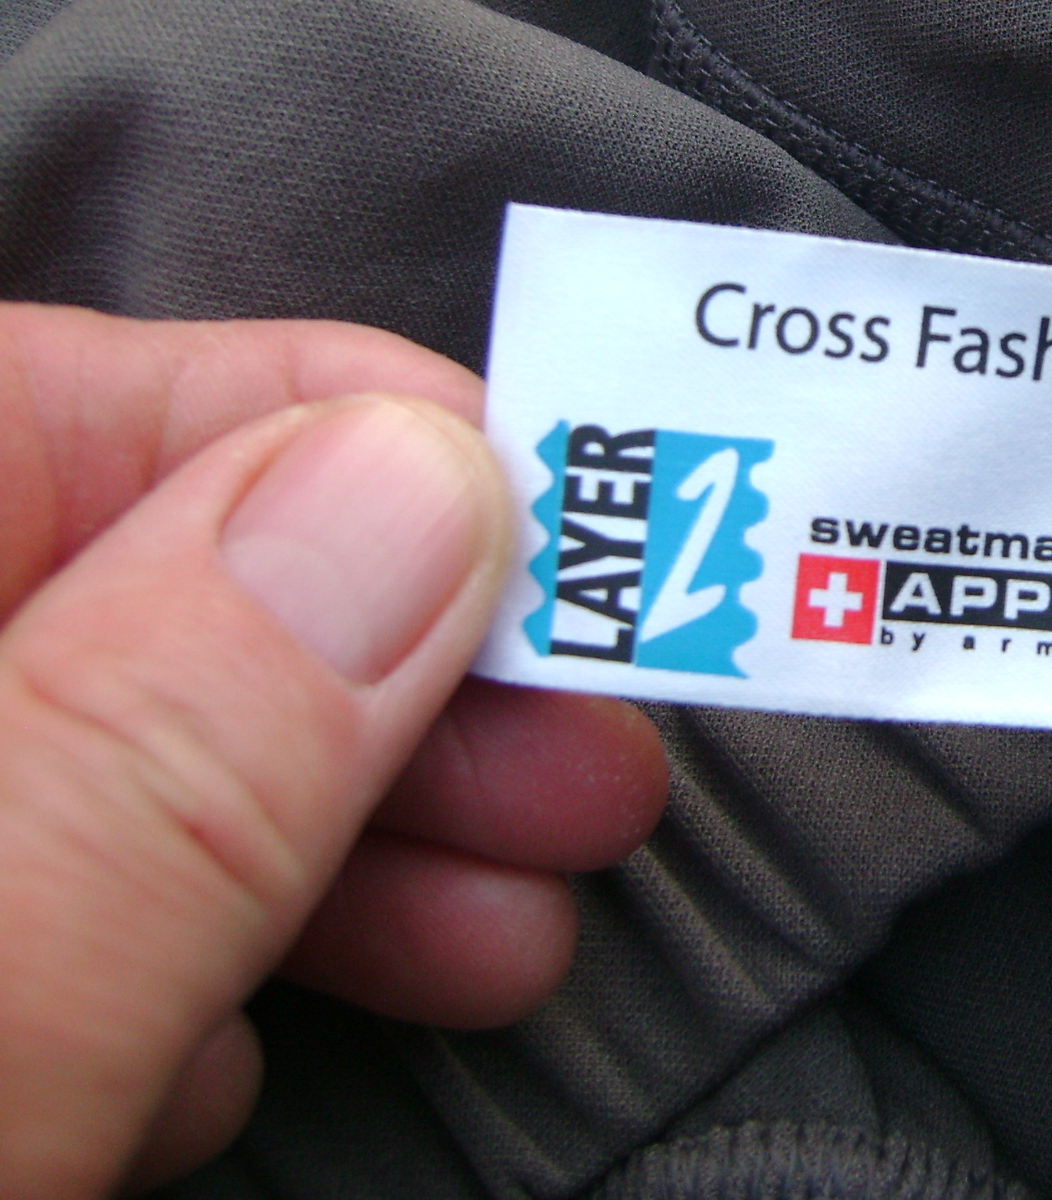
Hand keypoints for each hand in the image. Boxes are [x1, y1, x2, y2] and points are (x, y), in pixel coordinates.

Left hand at [0, 306, 670, 1198]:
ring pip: (112, 769)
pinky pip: (51, 912)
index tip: (568, 525)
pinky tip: (228, 1056)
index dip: (331, 426)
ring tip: (510, 934)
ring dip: (341, 837)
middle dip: (390, 682)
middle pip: (126, 598)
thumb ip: (159, 760)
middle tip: (596, 776)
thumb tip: (423, 485)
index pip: (50, 398)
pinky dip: (180, 962)